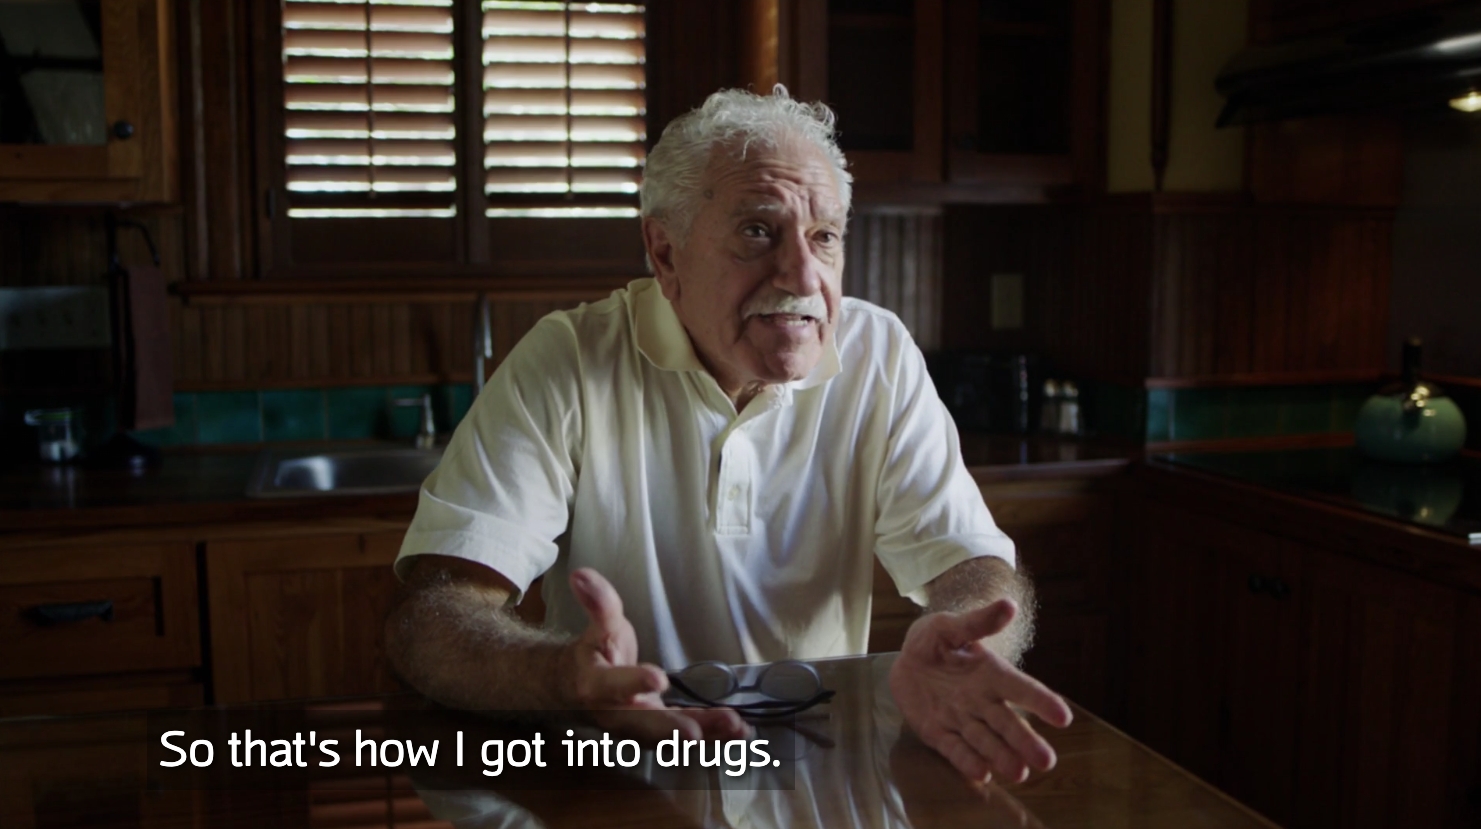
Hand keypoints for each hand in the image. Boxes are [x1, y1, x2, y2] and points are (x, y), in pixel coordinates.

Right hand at [565, 568, 748, 740]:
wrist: (580, 690)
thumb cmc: (595, 654)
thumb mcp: (600, 625)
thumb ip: (598, 602)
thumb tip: (581, 575)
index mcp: (596, 685)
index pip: (614, 684)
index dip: (634, 682)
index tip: (658, 678)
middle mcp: (616, 714)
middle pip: (642, 724)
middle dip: (670, 728)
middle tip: (694, 731)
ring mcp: (640, 728)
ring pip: (670, 737)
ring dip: (704, 733)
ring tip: (735, 726)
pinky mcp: (660, 733)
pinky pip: (686, 738)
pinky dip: (714, 737)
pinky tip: (741, 731)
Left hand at [889, 599, 1072, 783]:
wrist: (905, 660)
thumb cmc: (934, 640)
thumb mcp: (950, 625)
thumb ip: (977, 622)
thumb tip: (1009, 605)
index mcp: (991, 674)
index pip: (1021, 689)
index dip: (1042, 702)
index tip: (1063, 717)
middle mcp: (982, 702)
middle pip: (1007, 723)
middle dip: (1026, 742)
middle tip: (1047, 761)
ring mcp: (961, 720)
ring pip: (985, 741)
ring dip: (1001, 757)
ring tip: (1020, 773)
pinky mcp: (938, 733)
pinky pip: (954, 749)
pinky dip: (967, 761)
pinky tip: (981, 773)